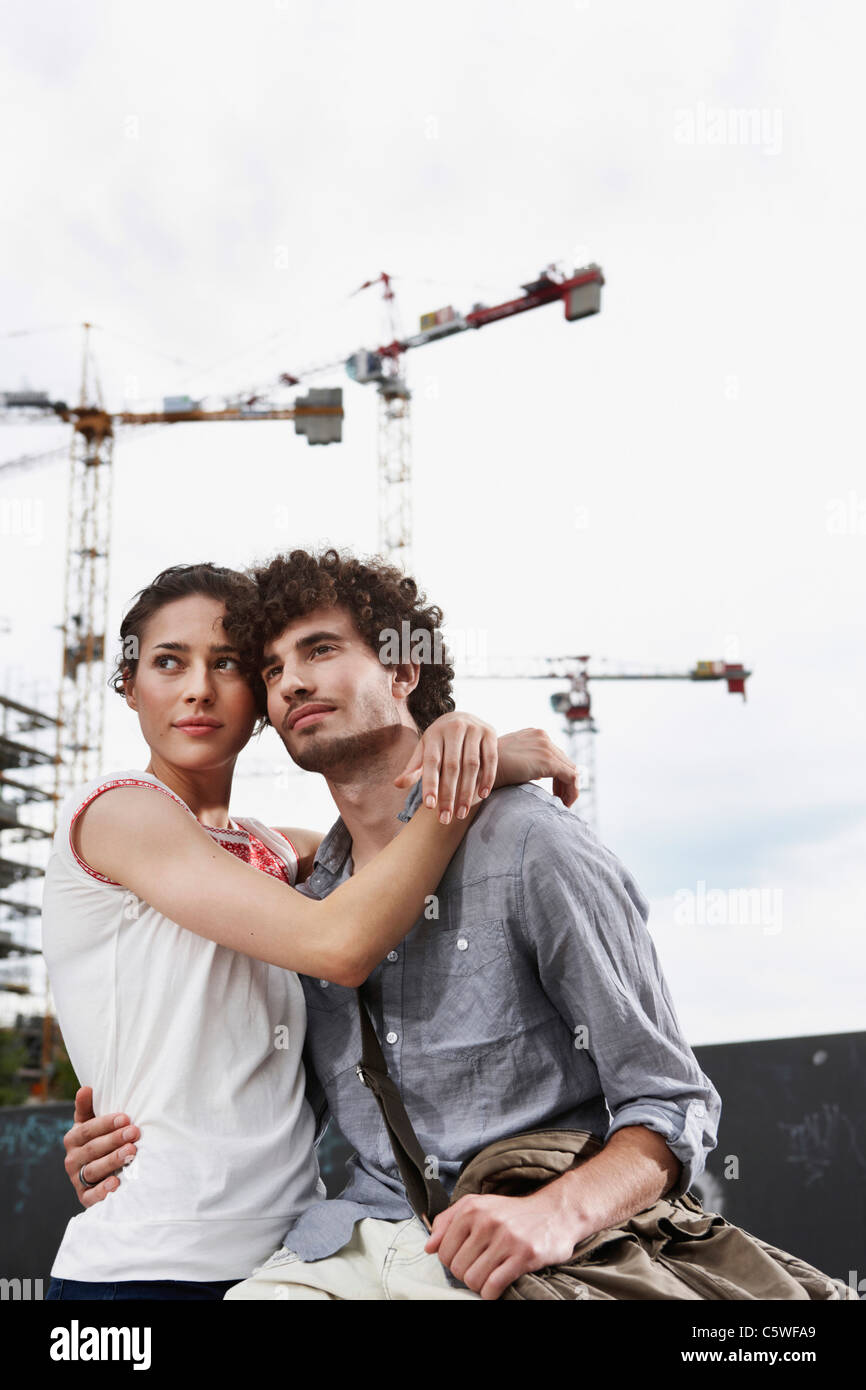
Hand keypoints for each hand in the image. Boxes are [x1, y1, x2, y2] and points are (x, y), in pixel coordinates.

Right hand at [63, 1085, 138, 1207]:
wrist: (97, 1175)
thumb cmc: (98, 1140)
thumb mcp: (91, 1122)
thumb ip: (88, 1107)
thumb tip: (86, 1088)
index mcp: (73, 1138)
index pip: (87, 1130)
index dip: (106, 1123)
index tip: (126, 1117)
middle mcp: (72, 1159)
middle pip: (93, 1149)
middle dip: (114, 1140)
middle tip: (135, 1132)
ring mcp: (77, 1179)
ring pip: (93, 1170)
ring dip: (112, 1160)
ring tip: (131, 1152)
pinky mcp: (84, 1198)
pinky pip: (91, 1196)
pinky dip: (102, 1191)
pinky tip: (116, 1183)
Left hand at [393, 711, 497, 823]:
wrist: (463, 716)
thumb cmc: (439, 741)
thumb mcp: (424, 750)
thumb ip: (413, 767)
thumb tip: (397, 785)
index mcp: (434, 734)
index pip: (431, 762)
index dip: (430, 784)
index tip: (429, 807)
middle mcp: (454, 728)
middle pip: (452, 766)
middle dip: (449, 794)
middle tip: (445, 819)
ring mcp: (474, 729)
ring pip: (471, 764)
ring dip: (467, 791)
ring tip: (461, 813)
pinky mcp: (490, 732)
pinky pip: (490, 759)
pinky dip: (487, 778)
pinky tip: (482, 795)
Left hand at [425, 1189, 589, 1299]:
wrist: (555, 1212)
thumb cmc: (512, 1213)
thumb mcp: (478, 1205)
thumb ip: (448, 1222)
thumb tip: (429, 1247)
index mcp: (472, 1208)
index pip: (444, 1251)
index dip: (451, 1262)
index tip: (465, 1260)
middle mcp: (487, 1221)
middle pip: (458, 1268)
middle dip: (466, 1275)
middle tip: (480, 1269)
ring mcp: (506, 1239)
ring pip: (473, 1279)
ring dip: (479, 1285)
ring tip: (489, 1276)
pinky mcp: (524, 1256)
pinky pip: (493, 1286)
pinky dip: (490, 1293)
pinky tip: (496, 1286)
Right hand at [493, 728, 578, 806]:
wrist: (480, 770)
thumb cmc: (490, 770)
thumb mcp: (512, 760)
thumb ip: (527, 763)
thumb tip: (539, 774)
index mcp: (534, 734)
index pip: (556, 755)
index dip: (558, 776)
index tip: (554, 792)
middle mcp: (542, 736)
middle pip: (565, 762)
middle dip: (564, 783)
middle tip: (560, 800)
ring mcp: (546, 747)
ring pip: (570, 770)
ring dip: (569, 789)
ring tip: (562, 804)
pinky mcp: (548, 761)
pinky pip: (571, 778)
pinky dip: (572, 792)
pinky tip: (564, 803)